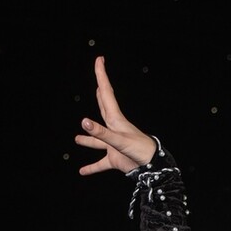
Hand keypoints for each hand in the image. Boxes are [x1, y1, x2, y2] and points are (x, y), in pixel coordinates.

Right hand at [74, 56, 157, 174]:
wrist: (153, 167)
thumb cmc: (139, 150)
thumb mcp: (119, 140)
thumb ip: (101, 132)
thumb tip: (84, 121)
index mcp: (115, 119)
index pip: (106, 93)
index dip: (101, 76)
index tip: (99, 59)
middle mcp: (113, 129)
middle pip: (103, 108)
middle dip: (99, 93)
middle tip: (97, 79)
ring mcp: (113, 144)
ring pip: (97, 140)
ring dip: (88, 139)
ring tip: (77, 138)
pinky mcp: (115, 158)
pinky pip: (100, 163)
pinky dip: (92, 167)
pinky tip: (82, 171)